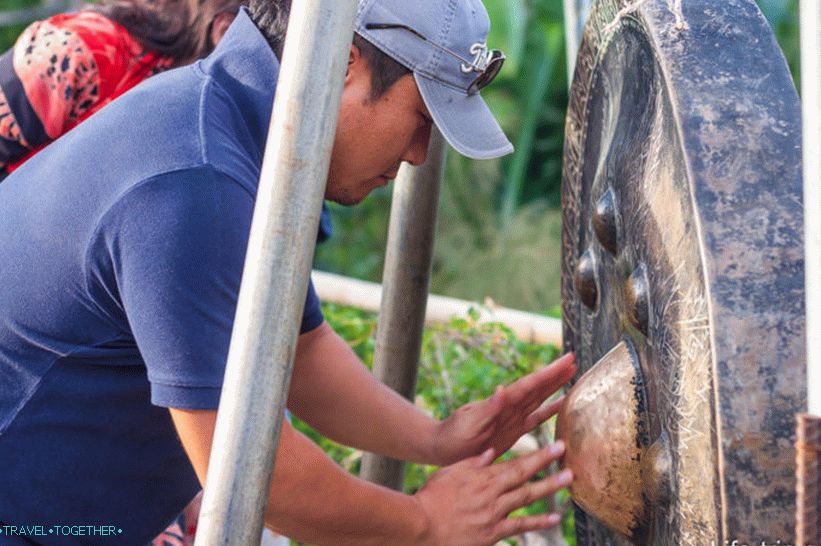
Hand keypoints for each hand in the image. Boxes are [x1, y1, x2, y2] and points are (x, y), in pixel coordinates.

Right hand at [414, 442, 572, 545]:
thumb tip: (491, 452)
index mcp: (483, 477)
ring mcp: (494, 514)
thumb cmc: (432, 497)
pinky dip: (538, 523)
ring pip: (527, 500)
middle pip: (525, 479)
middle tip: (570, 460)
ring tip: (568, 481)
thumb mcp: (450, 472)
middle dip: (549, 468)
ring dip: (549, 490)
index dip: (539, 456)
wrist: (421, 526)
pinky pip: (519, 527)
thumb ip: (473, 463)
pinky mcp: (492, 534)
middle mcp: (492, 494)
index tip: (557, 446)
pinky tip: (554, 519)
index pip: (517, 463)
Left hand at [430, 353, 575, 465]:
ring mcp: (512, 418)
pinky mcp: (512, 431)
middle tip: (573, 360)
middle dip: (555, 374)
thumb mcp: (470, 421)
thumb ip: (489, 407)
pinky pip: (535, 419)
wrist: (442, 448)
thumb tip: (502, 390)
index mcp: (503, 403)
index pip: (531, 384)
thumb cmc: (454, 435)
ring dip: (554, 387)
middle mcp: (510, 407)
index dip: (550, 372)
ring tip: (571, 375)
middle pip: (538, 387)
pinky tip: (560, 405)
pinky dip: (548, 411)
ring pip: (539, 399)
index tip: (566, 359)